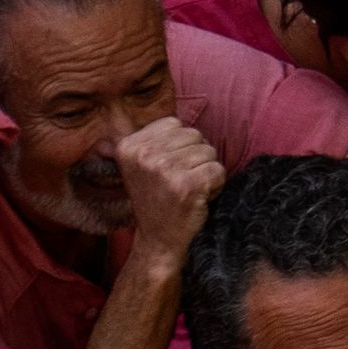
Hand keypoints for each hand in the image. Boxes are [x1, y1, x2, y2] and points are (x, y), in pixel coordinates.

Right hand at [117, 119, 224, 263]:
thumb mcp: (140, 165)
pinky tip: (199, 197)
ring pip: (209, 151)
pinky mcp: (186, 185)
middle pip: (195, 135)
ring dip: (206, 171)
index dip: (182, 146)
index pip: (175, 124)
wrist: (159, 240)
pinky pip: (219, 170)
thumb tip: (157, 108)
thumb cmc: (157, 199)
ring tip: (189, 189)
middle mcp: (143, 155)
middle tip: (181, 181)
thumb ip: (151, 140)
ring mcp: (164, 169)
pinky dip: (217, 184)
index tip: (170, 168)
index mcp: (128, 145)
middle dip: (197, 157)